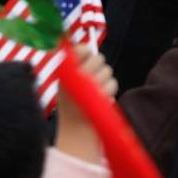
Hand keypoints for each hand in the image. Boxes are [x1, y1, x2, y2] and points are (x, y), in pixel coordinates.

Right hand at [56, 47, 117, 163]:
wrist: (75, 130)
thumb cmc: (73, 104)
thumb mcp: (69, 82)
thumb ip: (77, 64)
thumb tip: (86, 47)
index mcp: (65, 70)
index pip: (81, 48)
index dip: (87, 52)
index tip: (86, 62)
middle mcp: (74, 74)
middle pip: (99, 58)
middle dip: (100, 69)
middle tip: (92, 82)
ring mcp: (86, 84)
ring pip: (107, 71)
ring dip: (105, 82)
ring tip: (94, 95)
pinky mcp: (98, 94)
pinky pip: (112, 83)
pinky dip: (109, 92)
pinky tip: (98, 101)